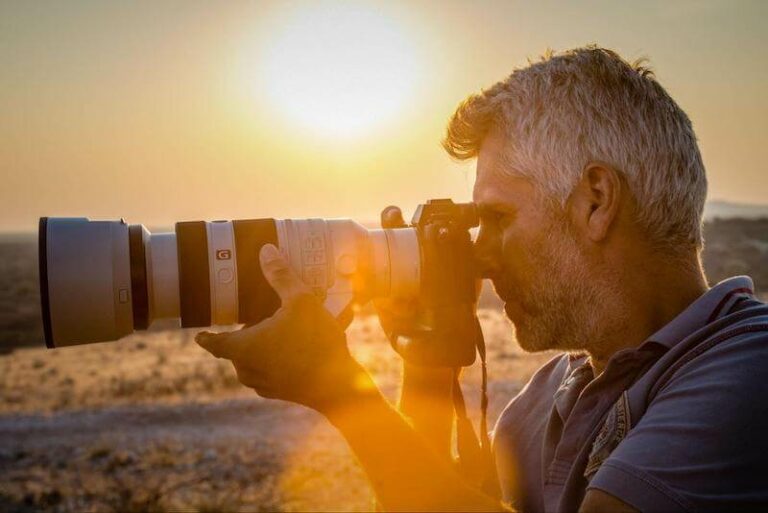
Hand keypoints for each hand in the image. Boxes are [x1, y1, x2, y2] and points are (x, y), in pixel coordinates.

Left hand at [195, 244, 374, 414]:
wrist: (339, 386)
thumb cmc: (316, 343)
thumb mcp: (300, 301)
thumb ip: (281, 276)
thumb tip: (266, 251)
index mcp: (243, 348)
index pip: (213, 343)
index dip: (206, 336)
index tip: (199, 334)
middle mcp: (248, 370)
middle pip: (239, 346)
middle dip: (250, 332)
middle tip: (262, 315)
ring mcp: (265, 384)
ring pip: (256, 360)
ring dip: (266, 345)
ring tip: (287, 329)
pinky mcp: (282, 392)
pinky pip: (273, 371)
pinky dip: (281, 358)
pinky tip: (302, 347)